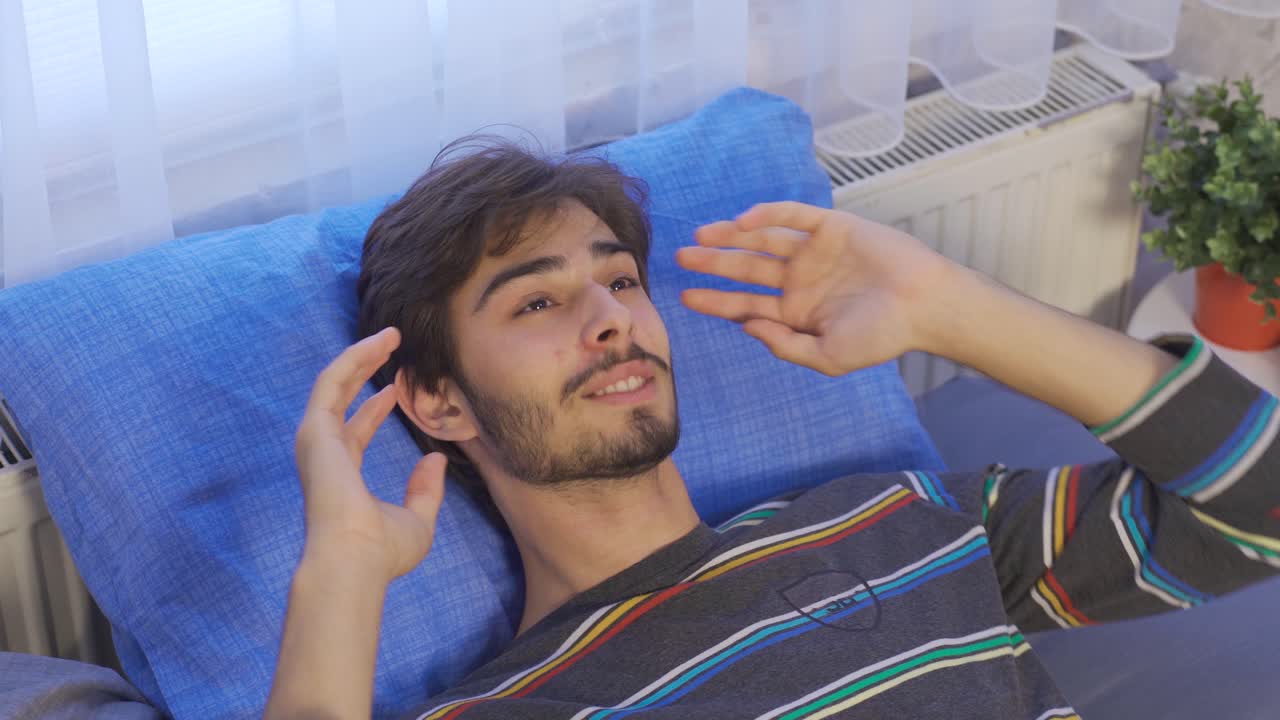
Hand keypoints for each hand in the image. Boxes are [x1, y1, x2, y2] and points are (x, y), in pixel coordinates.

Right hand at [294, 327, 446, 582]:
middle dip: (364, 371)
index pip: (355, 433)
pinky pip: (331, 381)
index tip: (395, 390)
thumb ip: (425, 490)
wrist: (355, 559)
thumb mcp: (416, 520)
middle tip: (391, 345)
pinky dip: (353, 359)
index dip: (374, 410)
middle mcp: (325, 455)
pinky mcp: (315, 428)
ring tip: (391, 334)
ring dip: (360, 356)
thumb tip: (436, 460)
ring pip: (335, 383)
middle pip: (341, 400)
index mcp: (343, 476)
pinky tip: (378, 343)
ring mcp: (316, 440)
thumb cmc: (382, 551)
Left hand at [676, 202, 960, 375]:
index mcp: (796, 312)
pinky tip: (743, 222)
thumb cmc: (882, 336)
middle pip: (746, 270)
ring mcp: (814, 252)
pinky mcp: (832, 227)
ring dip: (731, 237)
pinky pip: (792, 217)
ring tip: (701, 236)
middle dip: (714, 264)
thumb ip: (785, 346)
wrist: (925, 306)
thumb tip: (746, 328)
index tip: (686, 297)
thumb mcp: (828, 356)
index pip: (746, 304)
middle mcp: (800, 280)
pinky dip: (768, 215)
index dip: (716, 300)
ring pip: (762, 241)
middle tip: (682, 258)